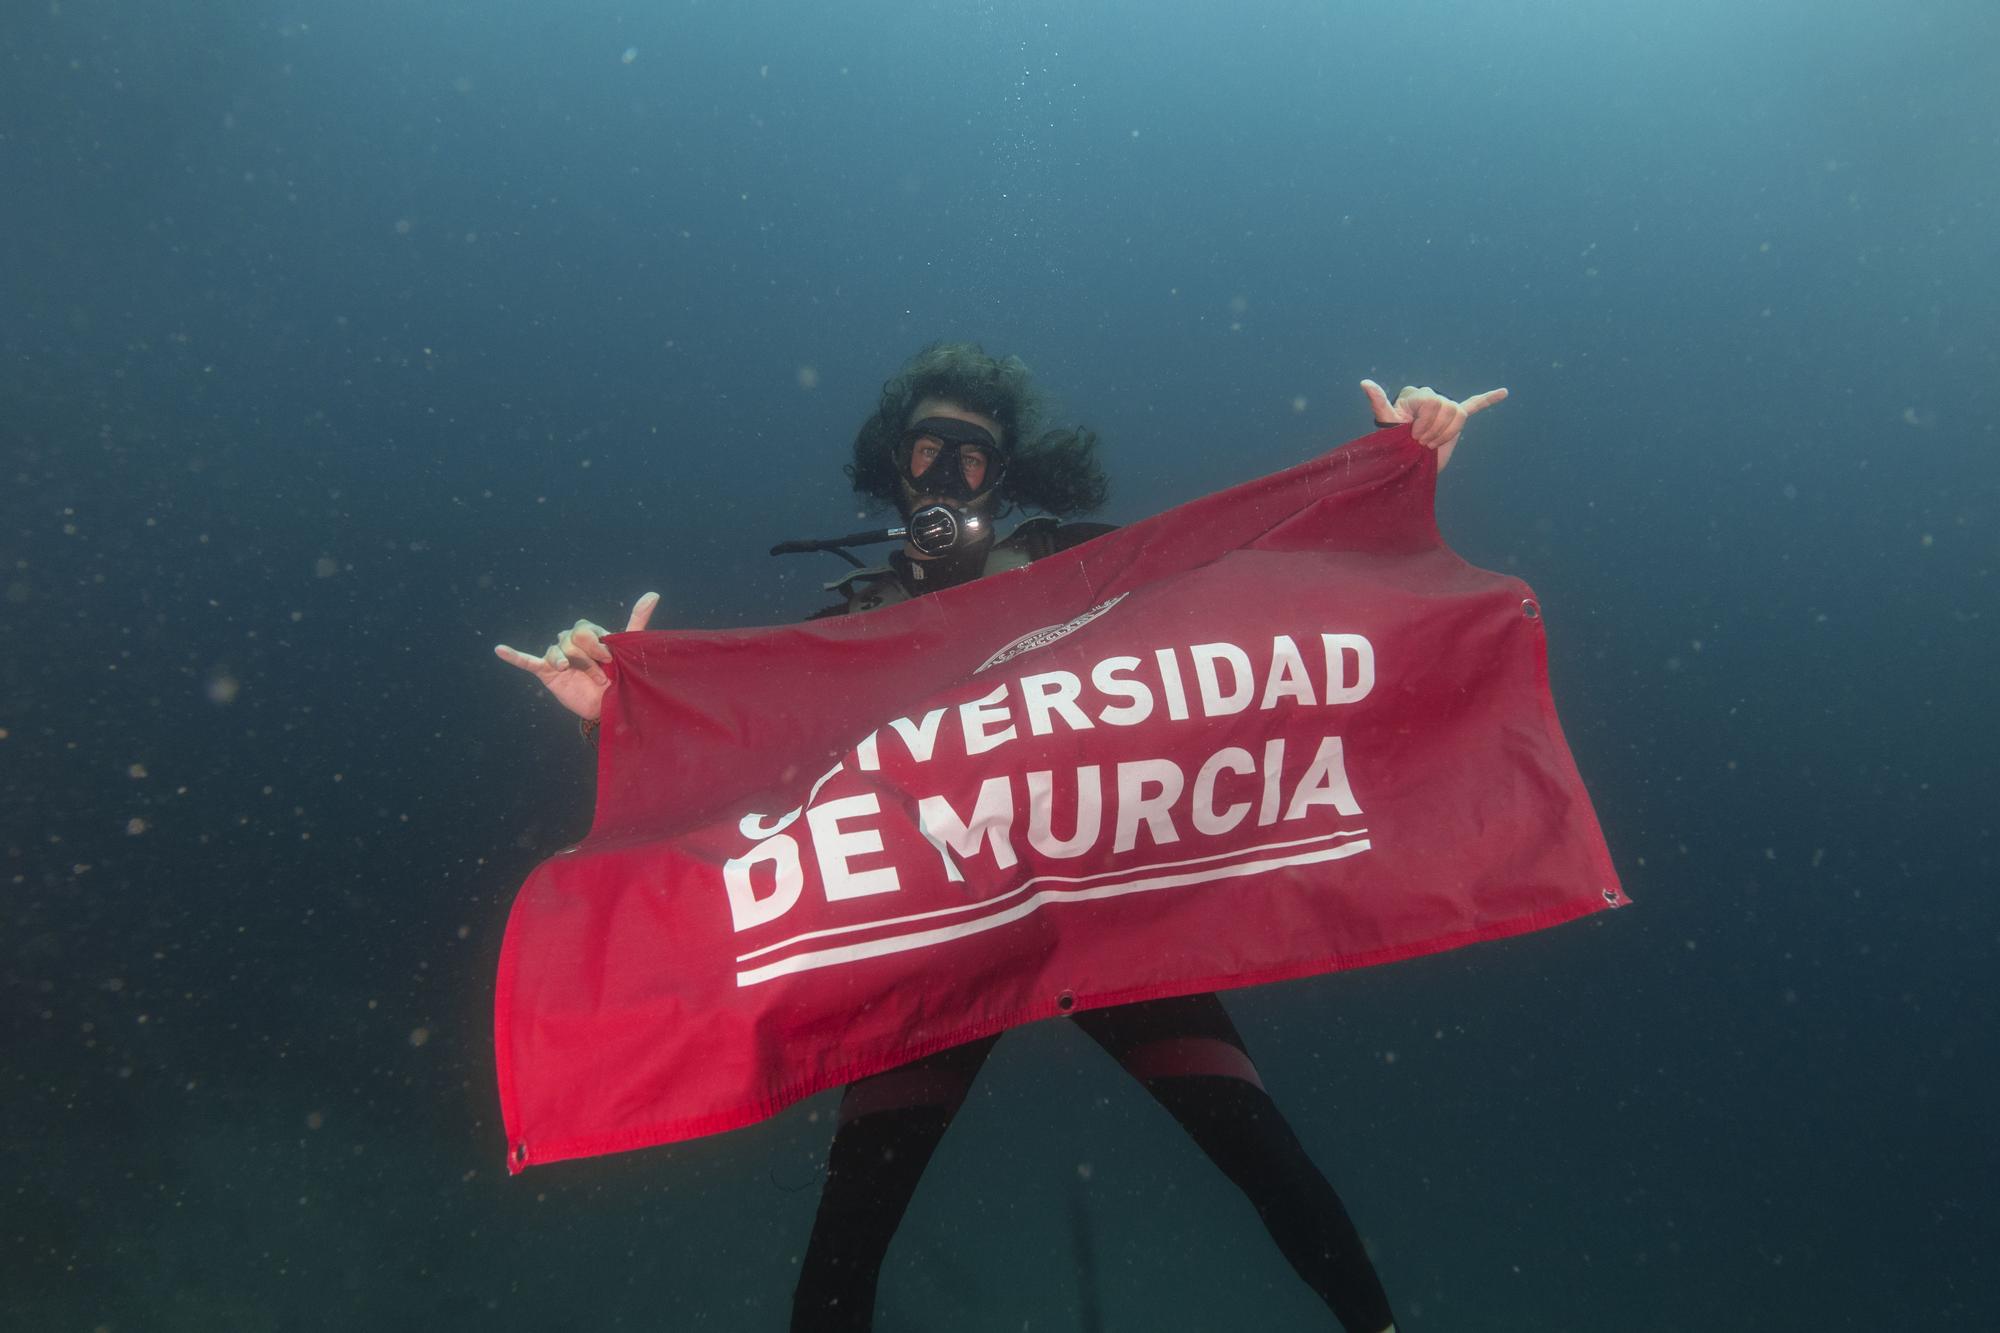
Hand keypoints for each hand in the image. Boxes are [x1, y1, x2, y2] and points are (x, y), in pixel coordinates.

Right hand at [494, 591, 660, 720]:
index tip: (611, 660)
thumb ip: (637, 622)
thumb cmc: (619, 675)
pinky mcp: (546, 671)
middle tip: (600, 673)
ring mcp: (558, 656)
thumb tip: (653, 594)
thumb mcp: (630, 648)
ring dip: (571, 664)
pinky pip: (527, 661)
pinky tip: (500, 650)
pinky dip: (514, 655)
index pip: (587, 630)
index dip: (598, 645)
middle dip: (587, 656)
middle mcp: (571, 641)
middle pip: (572, 638)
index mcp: (590, 634)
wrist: (611, 705)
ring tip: (583, 677)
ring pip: (558, 651)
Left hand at [1360, 380, 1507, 471]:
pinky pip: (1475, 404)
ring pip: (1458, 414)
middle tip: (1421, 442)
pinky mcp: (1456, 417)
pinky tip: (1503, 392)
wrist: (1406, 458)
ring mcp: (1446, 406)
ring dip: (1446, 433)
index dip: (1424, 423)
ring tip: (1432, 442)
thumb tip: (1364, 382)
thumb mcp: (1386, 420)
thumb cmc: (1393, 438)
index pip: (1432, 402)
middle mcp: (1432, 396)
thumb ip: (1378, 401)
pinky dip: (1489, 399)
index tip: (1412, 436)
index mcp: (1417, 394)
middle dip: (1434, 430)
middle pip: (1446, 408)